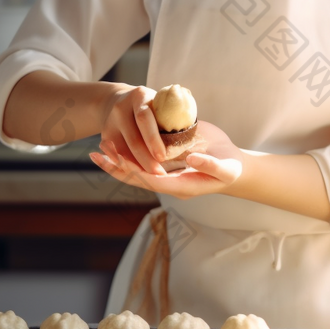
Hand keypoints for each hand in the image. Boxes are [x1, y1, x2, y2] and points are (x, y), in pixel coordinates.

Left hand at [89, 119, 245, 199]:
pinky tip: (113, 143)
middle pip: (138, 179)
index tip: (123, 161)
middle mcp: (169, 181)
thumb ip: (210, 164)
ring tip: (98, 149)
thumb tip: (192, 158)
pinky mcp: (165, 162)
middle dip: (118, 167)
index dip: (138, 171)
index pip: (154, 181)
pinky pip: (142, 161)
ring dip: (117, 161)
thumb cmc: (231, 168)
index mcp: (182, 186)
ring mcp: (165, 172)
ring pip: (136, 171)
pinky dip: (126, 154)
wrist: (231, 167)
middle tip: (99, 155)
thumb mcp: (225, 168)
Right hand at [98, 83, 167, 176]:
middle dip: (145, 158)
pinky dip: (127, 165)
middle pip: (132, 138)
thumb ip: (173, 113)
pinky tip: (139, 174)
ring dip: (137, 165)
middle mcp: (120, 108)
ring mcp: (110, 122)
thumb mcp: (161, 101)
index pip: (143, 119)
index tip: (163, 156)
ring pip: (122, 150)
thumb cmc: (151, 104)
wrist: (117, 100)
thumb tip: (196, 134)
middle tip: (159, 173)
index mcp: (139, 96)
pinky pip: (116, 154)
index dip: (152, 139)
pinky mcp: (105, 135)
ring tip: (152, 177)